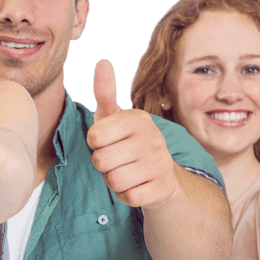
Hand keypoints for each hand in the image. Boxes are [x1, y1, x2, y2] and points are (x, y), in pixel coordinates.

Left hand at [88, 59, 177, 208]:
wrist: (162, 177)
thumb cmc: (128, 144)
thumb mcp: (115, 119)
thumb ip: (105, 93)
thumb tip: (102, 62)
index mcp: (138, 119)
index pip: (95, 136)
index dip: (95, 144)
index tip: (107, 141)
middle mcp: (154, 138)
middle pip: (102, 160)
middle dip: (102, 165)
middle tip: (116, 160)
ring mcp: (161, 163)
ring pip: (114, 180)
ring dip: (113, 182)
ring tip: (125, 173)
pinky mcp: (164, 187)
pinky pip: (128, 197)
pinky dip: (126, 196)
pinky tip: (137, 186)